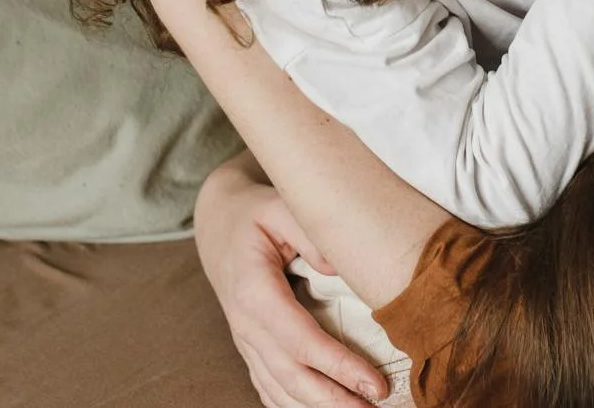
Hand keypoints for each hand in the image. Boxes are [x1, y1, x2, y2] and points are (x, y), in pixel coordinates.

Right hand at [195, 154, 387, 407]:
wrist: (217, 224)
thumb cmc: (254, 215)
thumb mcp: (279, 206)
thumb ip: (309, 233)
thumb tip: (340, 269)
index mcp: (254, 291)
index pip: (301, 341)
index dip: (338, 366)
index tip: (375, 382)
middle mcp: (246, 324)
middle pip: (291, 376)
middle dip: (335, 400)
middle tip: (377, 406)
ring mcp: (245, 341)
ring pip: (279, 390)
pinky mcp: (250, 348)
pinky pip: (268, 388)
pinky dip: (294, 407)